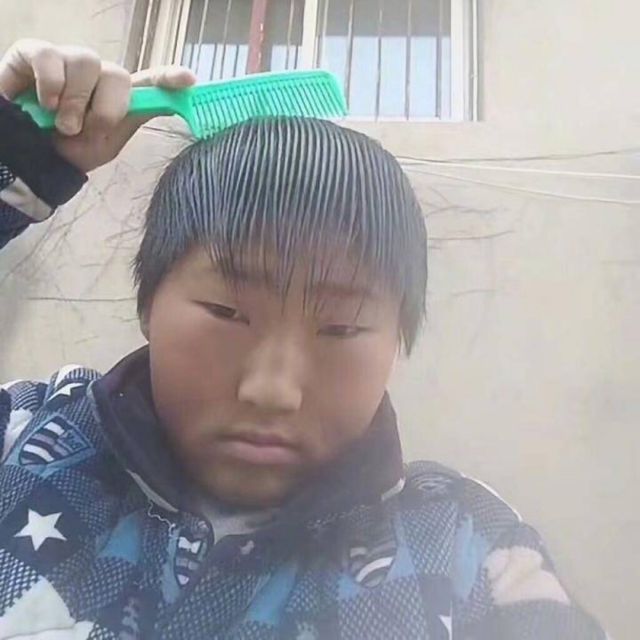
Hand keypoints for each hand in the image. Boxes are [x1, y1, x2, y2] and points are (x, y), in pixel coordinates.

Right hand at [0, 39, 195, 172]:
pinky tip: (44, 103)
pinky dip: (49, 83)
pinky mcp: (34, 53)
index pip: (150, 81)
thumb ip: (132, 119)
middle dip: (104, 109)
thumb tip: (168, 103)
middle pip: (117, 76)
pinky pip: (49, 57)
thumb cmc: (69, 148)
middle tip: (82, 131)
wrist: (30, 156)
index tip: (189, 80)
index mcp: (118, 96)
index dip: (169, 78)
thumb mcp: (106, 141)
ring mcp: (67, 61)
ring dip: (74, 102)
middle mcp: (97, 74)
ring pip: (86, 64)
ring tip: (61, 124)